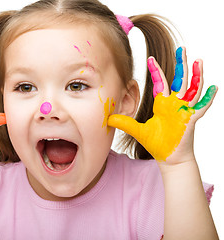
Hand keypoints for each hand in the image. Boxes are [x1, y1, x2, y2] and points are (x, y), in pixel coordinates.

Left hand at [108, 47, 216, 162]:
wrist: (169, 158)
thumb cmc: (157, 144)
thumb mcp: (138, 131)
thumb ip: (125, 123)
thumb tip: (108, 118)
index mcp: (163, 104)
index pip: (160, 83)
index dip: (156, 71)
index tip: (150, 58)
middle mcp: (175, 104)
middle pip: (179, 80)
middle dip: (181, 65)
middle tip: (181, 49)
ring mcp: (184, 111)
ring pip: (192, 89)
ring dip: (196, 76)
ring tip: (198, 61)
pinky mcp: (191, 120)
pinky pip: (201, 107)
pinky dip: (207, 98)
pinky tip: (213, 87)